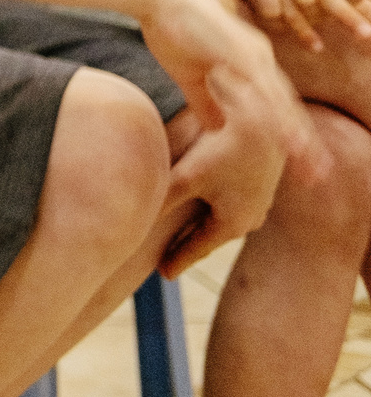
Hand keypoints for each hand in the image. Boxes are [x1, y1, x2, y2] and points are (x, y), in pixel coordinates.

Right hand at [137, 0, 300, 272]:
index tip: (302, 161)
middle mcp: (259, 58)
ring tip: (309, 163)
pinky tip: (283, 137)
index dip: (290, 132)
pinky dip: (275, 116)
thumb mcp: (188, 73)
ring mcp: (252, 56)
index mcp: (251, 61)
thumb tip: (217, 128)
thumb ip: (205, 101)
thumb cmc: (172, 28)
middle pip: (288, 106)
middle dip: (304, 141)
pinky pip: (262, 93)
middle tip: (318, 173)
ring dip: (296, 135)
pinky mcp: (239, 55)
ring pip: (280, 103)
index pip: (277, 103)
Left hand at [159, 112, 287, 274]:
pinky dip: (211, 209)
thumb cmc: (225, 148)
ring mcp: (257, 201)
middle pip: (210, 237)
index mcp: (233, 223)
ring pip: (220, 219)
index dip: (178, 260)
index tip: (163, 275)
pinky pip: (229, 203)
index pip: (198, 249)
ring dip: (200, 227)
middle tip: (167, 261)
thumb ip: (162, 199)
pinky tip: (203, 204)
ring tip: (181, 237)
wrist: (265, 121)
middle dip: (188, 247)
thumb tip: (132, 221)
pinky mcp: (258, 183)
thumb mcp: (188, 176)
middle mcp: (249, 217)